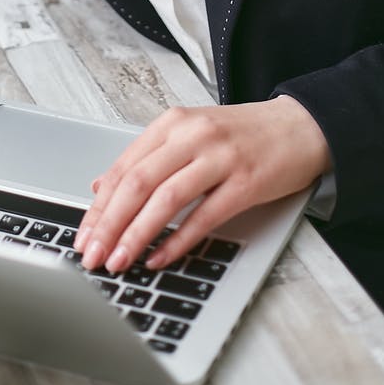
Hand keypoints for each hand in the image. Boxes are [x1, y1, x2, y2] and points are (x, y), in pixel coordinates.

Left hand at [74, 96, 330, 273]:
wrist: (300, 126)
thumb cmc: (241, 136)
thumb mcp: (189, 136)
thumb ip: (147, 158)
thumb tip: (102, 188)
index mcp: (173, 124)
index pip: (124, 167)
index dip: (100, 206)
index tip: (83, 234)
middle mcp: (192, 136)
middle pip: (138, 183)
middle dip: (110, 224)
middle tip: (93, 254)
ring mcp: (219, 157)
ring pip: (166, 199)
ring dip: (137, 234)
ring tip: (119, 260)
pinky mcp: (246, 182)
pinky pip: (204, 216)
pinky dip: (178, 240)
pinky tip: (159, 258)